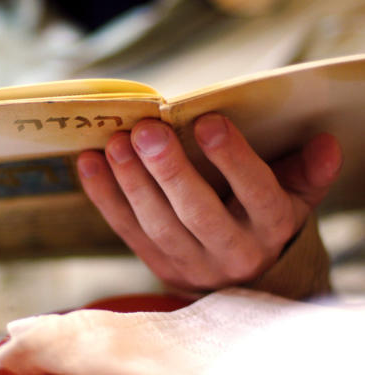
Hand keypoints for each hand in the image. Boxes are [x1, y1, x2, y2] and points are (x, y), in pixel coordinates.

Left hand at [76, 113, 341, 291]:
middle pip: (198, 213)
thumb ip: (306, 172)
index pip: (257, 194)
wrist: (241, 278)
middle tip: (147, 131)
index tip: (209, 122)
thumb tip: (325, 143)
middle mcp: (231, 251)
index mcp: (271, 227)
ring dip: (131, 183)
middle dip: (170, 172)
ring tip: (115, 143)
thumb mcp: (293, 197)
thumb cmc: (264, 219)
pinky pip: (127, 231)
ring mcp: (190, 263)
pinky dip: (105, 197)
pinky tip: (88, 163)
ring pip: (157, 225)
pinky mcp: (157, 265)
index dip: (233, 160)